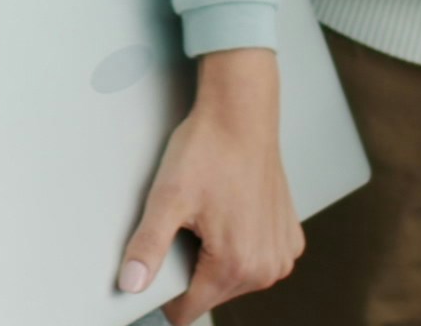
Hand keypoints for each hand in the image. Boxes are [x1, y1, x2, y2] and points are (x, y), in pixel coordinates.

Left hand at [120, 48, 299, 322]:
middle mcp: (267, 267)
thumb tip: (131, 283)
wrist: (242, 114)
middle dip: (192, 268)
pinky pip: (258, 258)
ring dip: (217, 257)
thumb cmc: (209, 150)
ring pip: (235, 278)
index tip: (157, 269)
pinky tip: (231, 213)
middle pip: (212, 293)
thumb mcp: (167, 199)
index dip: (165, 295)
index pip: (189, 308)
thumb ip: (147, 247)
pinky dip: (241, 244)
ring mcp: (282, 253)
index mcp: (237, 264)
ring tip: (210, 215)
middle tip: (186, 225)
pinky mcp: (290, 237)